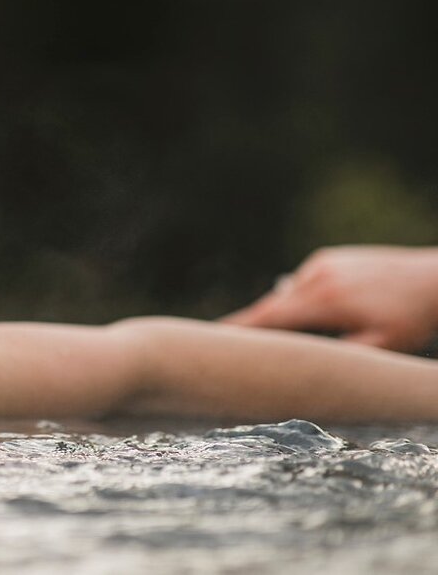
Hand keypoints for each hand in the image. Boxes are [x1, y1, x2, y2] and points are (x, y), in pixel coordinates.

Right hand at [222, 245, 437, 353]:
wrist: (437, 276)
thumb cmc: (414, 318)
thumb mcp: (380, 347)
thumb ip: (337, 357)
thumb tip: (298, 365)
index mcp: (324, 301)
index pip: (268, 319)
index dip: (237, 331)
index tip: (209, 340)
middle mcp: (315, 277)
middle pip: (268, 306)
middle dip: (245, 325)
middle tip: (219, 342)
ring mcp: (321, 264)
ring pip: (284, 295)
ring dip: (275, 315)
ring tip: (269, 337)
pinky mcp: (329, 258)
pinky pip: (303, 284)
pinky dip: (298, 300)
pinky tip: (315, 314)